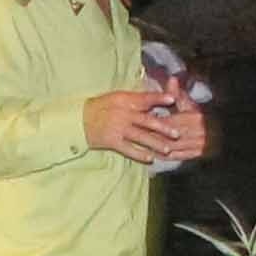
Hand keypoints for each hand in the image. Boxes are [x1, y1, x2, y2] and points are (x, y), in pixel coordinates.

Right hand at [82, 85, 204, 167]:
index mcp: (124, 100)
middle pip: (146, 121)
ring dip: (155, 143)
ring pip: (140, 137)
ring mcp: (117, 128)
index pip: (144, 98)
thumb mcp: (117, 97)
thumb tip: (156, 100)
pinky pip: (128, 149)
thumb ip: (135, 100)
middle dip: (163, 127)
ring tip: (167, 149)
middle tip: (177, 133)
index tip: (172, 99)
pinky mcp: (111, 141)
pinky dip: (139, 154)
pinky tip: (150, 158)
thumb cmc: (101, 107)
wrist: (78, 120)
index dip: (158, 98)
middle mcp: (122, 113)